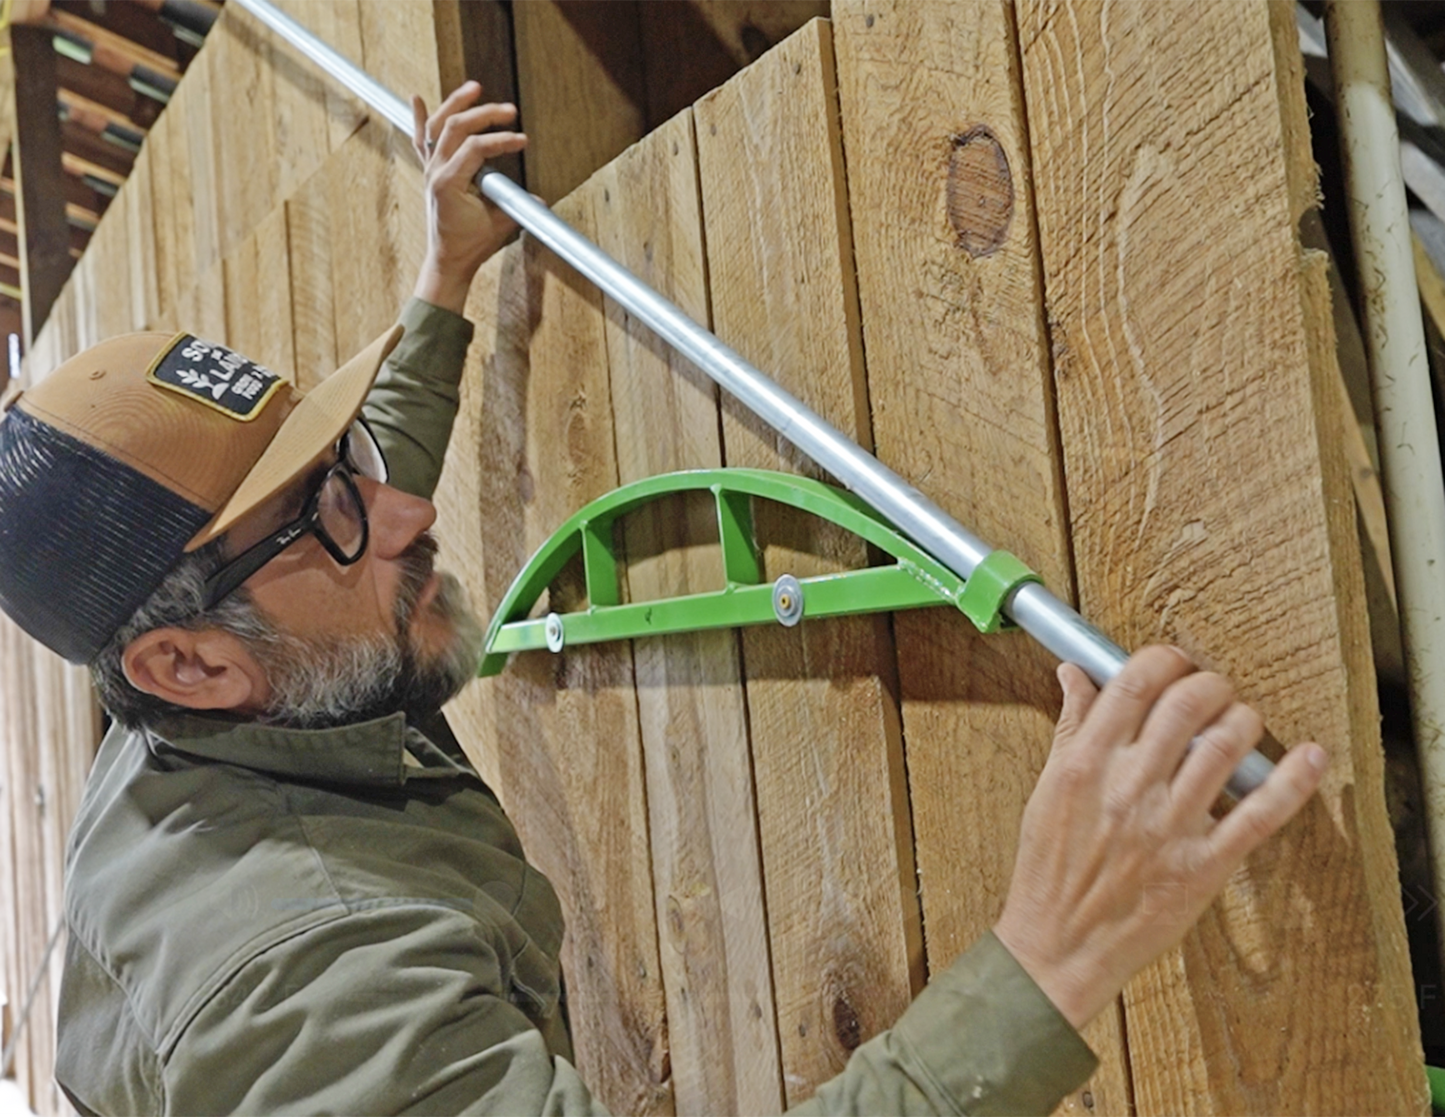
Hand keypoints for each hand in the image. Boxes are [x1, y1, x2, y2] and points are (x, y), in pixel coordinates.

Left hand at [410, 82, 528, 313]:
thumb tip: (538, 198)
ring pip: (437, 126)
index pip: (474, 147)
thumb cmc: (471, 245)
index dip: (501, 141)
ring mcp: (429, 169)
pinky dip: (419, 118)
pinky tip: (417, 99)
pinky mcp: (430, 171)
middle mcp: (434, 171)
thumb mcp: (499, 224)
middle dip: (483, 114)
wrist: (448, 259)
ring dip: (455, 103)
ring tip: (474, 88)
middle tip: (508, 110)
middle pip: (455, 127)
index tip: (522, 141)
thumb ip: (517, 206)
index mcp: (447, 183)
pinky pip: (421, 140)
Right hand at [993, 646, 1326, 1029]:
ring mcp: (1170, 827)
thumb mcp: (1048, 788)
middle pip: (1187, 704)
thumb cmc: (1050, 869)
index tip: (1174, 663)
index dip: (1164, 659)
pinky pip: (1259, 815)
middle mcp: (1129, 788)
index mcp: (1087, 764)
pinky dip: (1292, 781)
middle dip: (1209, 683)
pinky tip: (1309, 756)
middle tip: (1213, 690)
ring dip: (1244, 719)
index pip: (1134, 683)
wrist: (1059, 945)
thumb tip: (1075, 673)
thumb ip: (1070, 727)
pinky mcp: (1203, 866)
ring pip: (1226, 746)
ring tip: (1241, 720)